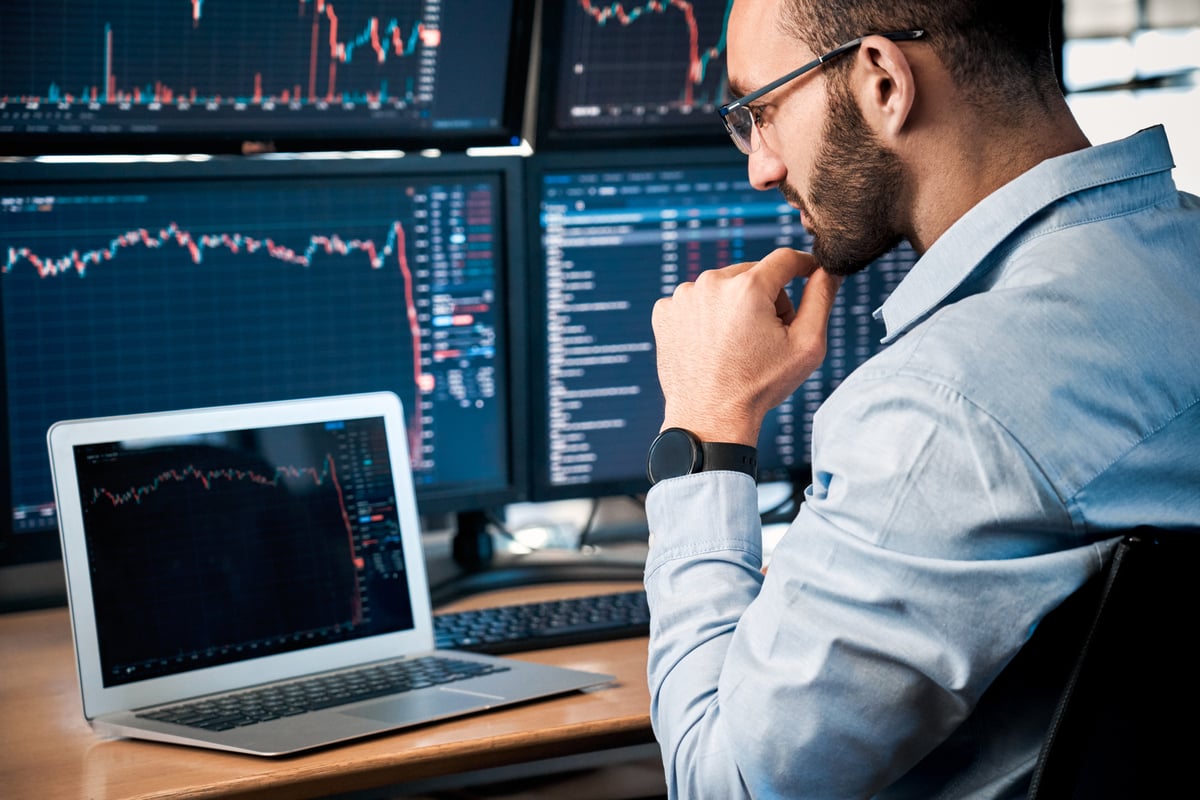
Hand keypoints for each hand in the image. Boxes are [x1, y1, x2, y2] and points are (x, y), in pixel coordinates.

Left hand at [651, 248, 841, 445]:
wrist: (709, 418)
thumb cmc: (760, 386)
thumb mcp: (806, 345)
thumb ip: (821, 299)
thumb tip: (827, 269)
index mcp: (748, 287)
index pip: (784, 259)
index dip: (802, 265)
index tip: (809, 273)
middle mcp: (711, 283)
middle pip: (752, 274)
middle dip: (766, 297)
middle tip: (767, 336)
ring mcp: (683, 297)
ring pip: (722, 287)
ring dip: (734, 305)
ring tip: (737, 344)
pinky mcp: (664, 312)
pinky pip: (695, 302)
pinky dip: (705, 317)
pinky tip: (711, 344)